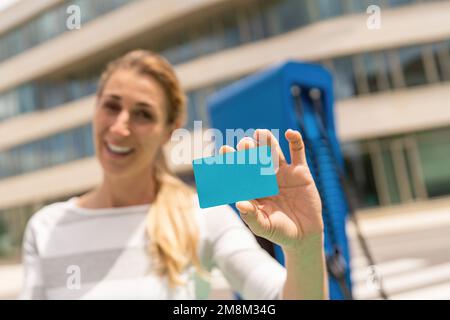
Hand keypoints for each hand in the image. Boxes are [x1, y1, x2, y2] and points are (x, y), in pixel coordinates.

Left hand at [219, 129, 322, 249]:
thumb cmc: (279, 232)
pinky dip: (295, 142)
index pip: (241, 172)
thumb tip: (239, 203)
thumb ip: (251, 216)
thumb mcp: (264, 227)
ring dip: (268, 142)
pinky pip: (298, 153)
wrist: (304, 235)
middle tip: (245, 143)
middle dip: (250, 152)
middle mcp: (266, 177)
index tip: (224, 150)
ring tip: (261, 133)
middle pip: (256, 160)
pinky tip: (289, 133)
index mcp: (254, 188)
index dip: (232, 161)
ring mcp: (284, 173)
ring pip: (274, 153)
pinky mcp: (301, 172)